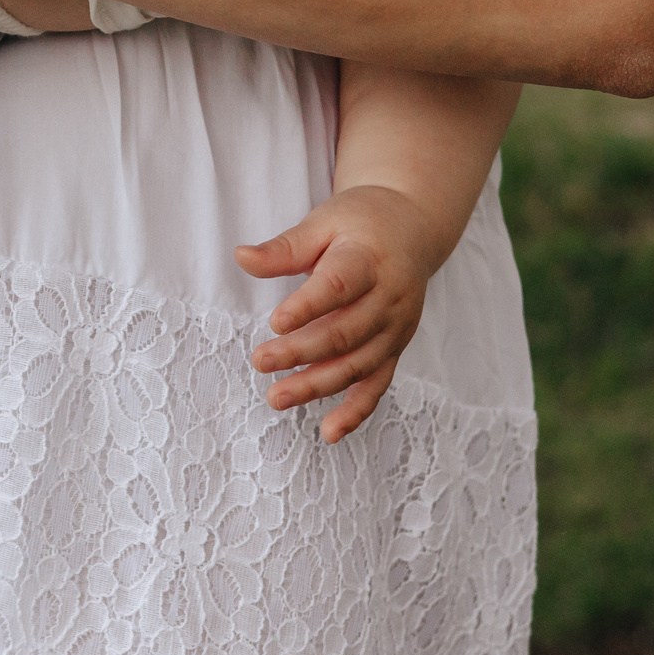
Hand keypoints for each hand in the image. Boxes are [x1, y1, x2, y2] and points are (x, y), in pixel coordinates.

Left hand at [233, 184, 450, 442]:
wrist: (412, 228)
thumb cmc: (360, 222)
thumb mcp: (323, 222)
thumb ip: (285, 247)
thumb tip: (240, 257)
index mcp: (369, 259)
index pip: (339, 286)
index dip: (309, 306)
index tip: (275, 321)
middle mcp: (389, 298)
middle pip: (345, 332)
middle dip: (302, 352)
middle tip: (260, 362)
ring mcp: (395, 328)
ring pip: (358, 364)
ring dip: (318, 386)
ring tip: (276, 397)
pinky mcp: (394, 348)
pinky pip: (378, 384)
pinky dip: (356, 411)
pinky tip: (329, 433)